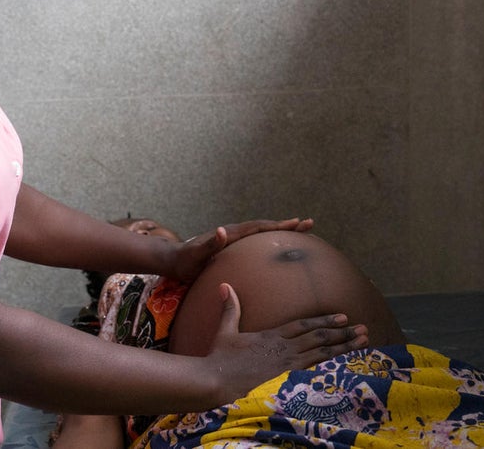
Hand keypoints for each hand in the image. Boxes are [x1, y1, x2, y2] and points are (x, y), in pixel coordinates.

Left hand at [168, 217, 314, 281]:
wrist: (174, 261)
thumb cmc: (185, 261)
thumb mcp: (196, 255)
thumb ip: (209, 244)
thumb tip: (222, 230)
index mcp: (231, 234)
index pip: (260, 227)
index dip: (279, 225)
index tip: (298, 222)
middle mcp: (235, 233)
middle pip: (266, 227)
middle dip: (288, 226)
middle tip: (309, 223)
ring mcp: (235, 240)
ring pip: (263, 234)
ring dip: (282, 232)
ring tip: (301, 232)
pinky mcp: (233, 248)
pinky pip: (257, 243)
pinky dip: (271, 242)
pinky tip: (278, 249)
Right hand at [203, 283, 367, 403]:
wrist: (217, 380)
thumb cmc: (220, 358)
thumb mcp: (224, 331)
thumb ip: (230, 309)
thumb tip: (225, 285)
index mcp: (272, 336)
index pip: (304, 325)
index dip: (324, 320)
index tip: (342, 316)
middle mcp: (283, 348)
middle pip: (319, 337)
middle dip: (342, 332)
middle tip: (362, 328)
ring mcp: (287, 364)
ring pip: (322, 353)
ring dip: (344, 347)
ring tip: (363, 342)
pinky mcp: (286, 379)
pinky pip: (315, 371)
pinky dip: (332, 367)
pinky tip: (346, 366)